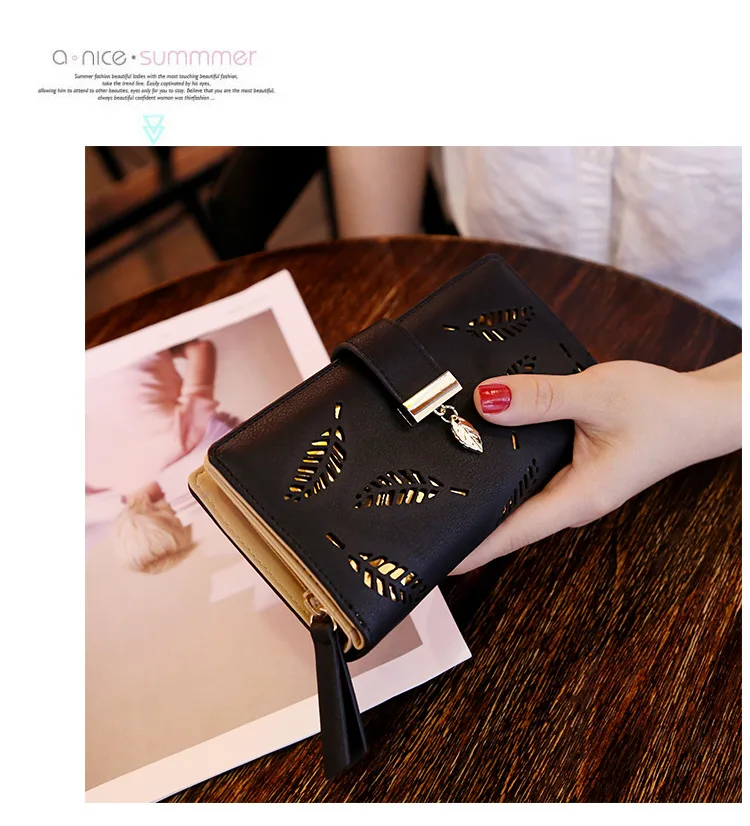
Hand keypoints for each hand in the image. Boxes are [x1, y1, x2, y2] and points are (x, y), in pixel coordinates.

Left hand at [451, 356, 740, 574]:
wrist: (701, 410)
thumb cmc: (661, 408)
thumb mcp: (597, 395)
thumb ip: (541, 399)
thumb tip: (485, 400)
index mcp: (577, 497)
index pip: (510, 532)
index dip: (469, 546)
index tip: (431, 557)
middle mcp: (571, 500)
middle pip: (507, 520)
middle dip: (467, 519)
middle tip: (420, 515)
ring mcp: (572, 487)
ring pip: (517, 496)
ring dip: (484, 492)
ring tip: (436, 483)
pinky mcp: (573, 469)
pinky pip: (529, 474)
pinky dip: (504, 466)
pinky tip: (480, 447)